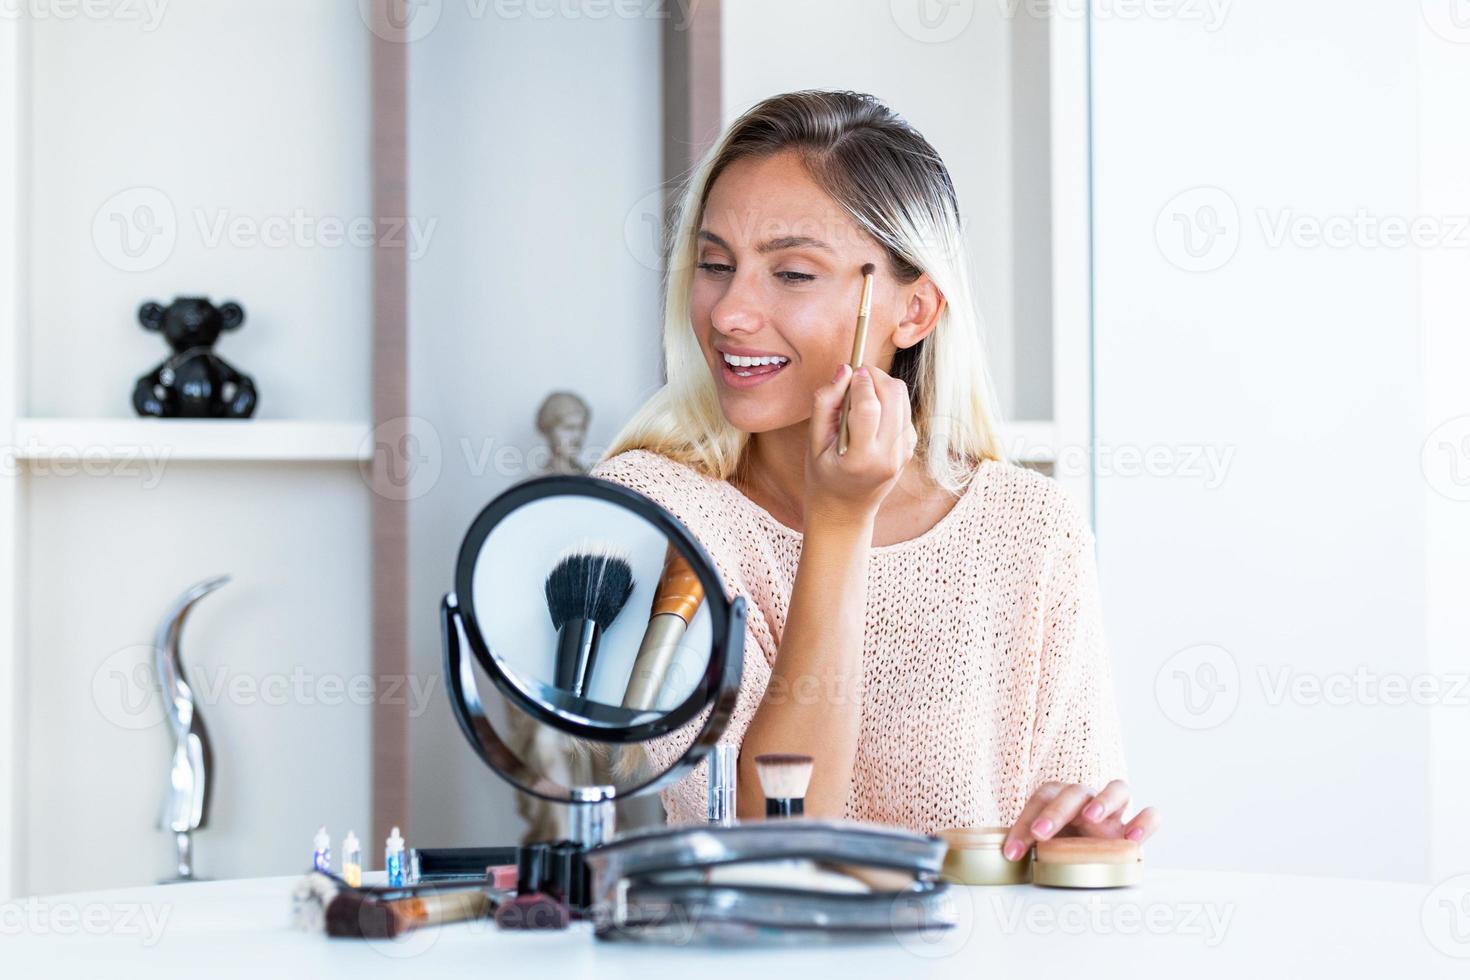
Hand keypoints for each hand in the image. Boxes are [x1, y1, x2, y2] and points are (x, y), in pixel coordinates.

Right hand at [804, 362, 917, 527]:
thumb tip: (844, 370)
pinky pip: (904, 408)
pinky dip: (889, 400)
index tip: (851, 370)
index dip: (861, 382)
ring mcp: (904, 452)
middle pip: (893, 395)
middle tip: (856, 376)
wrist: (846, 510)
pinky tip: (871, 413)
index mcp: (861, 459)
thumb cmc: (824, 476)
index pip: (870, 408)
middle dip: (875, 376)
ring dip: (882, 385)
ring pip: (902, 397)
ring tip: (860, 396)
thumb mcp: (814, 443)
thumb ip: (825, 404)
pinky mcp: (910, 446)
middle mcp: (889, 456)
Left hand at [1002, 780, 1159, 860]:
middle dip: (1056, 811)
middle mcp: (1087, 799)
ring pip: (1117, 789)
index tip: (1012, 851)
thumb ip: (1027, 845)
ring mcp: (1114, 811)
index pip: (1041, 798)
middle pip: (1075, 792)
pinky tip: (1133, 837)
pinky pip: (1150, 815)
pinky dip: (1146, 822)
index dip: (1024, 822)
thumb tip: (1003, 858)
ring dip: (1103, 801)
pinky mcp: (1134, 828)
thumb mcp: (1041, 844)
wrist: (1088, 856)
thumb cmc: (1060, 845)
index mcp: (1059, 797)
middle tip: (1041, 833)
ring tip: (1091, 818)